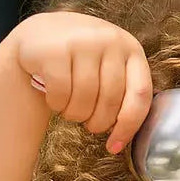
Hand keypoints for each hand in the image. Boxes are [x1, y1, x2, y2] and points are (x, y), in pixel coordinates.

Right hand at [12, 12, 152, 153]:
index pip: (140, 96)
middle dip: (98, 123)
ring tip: (70, 109)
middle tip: (89, 125)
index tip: (115, 146)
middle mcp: (110, 40)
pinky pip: (61, 93)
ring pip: (85, 99)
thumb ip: (125, 91)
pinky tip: (54, 98)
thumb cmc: (81, 61)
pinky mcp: (54, 49)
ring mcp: (82, 41)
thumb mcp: (110, 68)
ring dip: (76, 115)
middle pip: (111, 101)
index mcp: (131, 49)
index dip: (129, 127)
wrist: (39, 34)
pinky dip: (57, 104)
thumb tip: (125, 135)